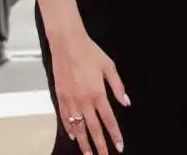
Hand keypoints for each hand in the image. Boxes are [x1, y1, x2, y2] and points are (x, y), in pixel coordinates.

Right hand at [50, 32, 129, 154]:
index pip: (108, 119)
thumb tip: (126, 102)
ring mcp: (71, 100)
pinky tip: (73, 135)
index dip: (115, 134)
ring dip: (83, 142)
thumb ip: (118, 86)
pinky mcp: (60, 97)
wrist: (68, 44)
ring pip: (78, 127)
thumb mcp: (109, 66)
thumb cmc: (90, 52)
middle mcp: (84, 101)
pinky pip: (65, 118)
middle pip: (93, 128)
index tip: (119, 146)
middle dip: (99, 145)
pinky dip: (69, 128)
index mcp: (98, 93)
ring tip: (88, 154)